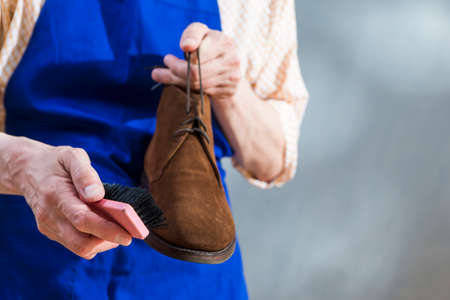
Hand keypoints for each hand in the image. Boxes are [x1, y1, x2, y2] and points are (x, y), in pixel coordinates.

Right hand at [9, 138, 131, 258]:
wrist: (26, 169)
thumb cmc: (55, 162)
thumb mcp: (71, 156)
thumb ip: (84, 173)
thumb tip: (97, 195)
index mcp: (56, 195)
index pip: (82, 220)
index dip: (107, 230)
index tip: (128, 235)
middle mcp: (49, 216)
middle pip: (82, 243)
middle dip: (108, 241)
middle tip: (128, 232)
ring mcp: (48, 227)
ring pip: (80, 248)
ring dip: (102, 243)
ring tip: (117, 227)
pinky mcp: (51, 232)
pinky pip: (75, 244)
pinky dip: (93, 241)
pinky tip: (103, 227)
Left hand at [152, 22, 241, 100]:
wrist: (229, 61)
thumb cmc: (209, 44)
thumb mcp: (200, 32)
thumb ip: (192, 34)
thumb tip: (186, 47)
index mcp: (224, 42)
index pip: (197, 56)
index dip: (179, 60)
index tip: (167, 59)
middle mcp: (231, 60)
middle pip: (196, 73)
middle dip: (175, 72)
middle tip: (161, 71)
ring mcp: (232, 77)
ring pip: (198, 85)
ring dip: (178, 81)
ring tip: (167, 76)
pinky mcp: (230, 90)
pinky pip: (204, 93)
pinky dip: (189, 89)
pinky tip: (181, 82)